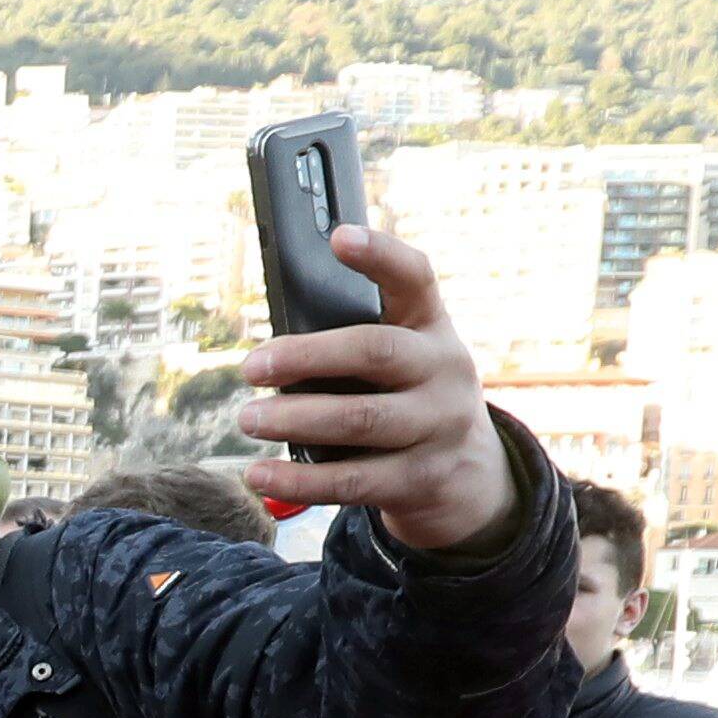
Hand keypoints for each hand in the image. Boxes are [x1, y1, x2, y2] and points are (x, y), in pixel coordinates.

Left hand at [228, 221, 519, 558]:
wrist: (468, 472)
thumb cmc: (409, 396)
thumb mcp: (404, 356)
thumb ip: (356, 341)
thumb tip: (275, 352)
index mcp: (432, 326)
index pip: (415, 277)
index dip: (380, 254)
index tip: (338, 236)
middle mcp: (444, 370)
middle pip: (375, 351)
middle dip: (306, 357)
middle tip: (251, 368)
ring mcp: (439, 426)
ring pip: (361, 419)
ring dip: (296, 419)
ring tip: (249, 420)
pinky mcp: (421, 478)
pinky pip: (353, 481)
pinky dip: (299, 480)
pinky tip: (259, 474)